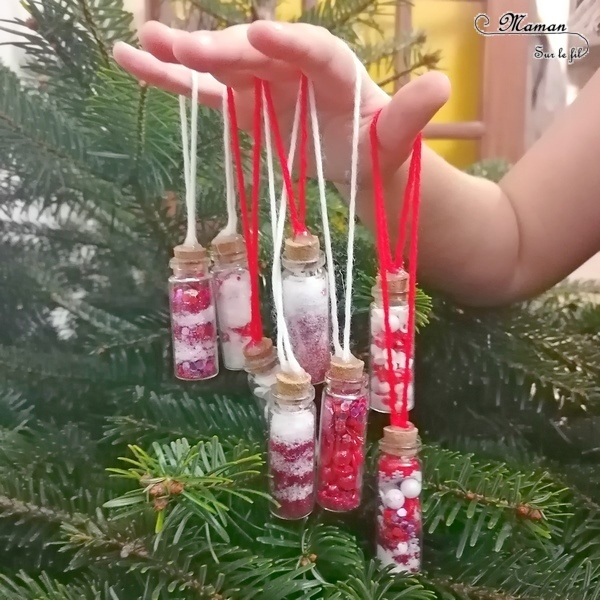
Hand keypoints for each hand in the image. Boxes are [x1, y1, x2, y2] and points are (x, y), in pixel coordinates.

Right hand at [113, 20, 449, 186]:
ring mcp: (265, 84)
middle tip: (190, 49)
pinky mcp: (244, 106)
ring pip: (221, 65)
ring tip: (144, 42)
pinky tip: (133, 60)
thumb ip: (408, 117)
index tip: (263, 38)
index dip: (289, 43)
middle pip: (257, 54)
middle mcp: (295, 67)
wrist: (360, 164)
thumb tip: (441, 87)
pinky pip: (205, 92)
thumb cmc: (379, 152)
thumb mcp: (396, 142)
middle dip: (224, 50)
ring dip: (183, 54)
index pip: (314, 50)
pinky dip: (171, 80)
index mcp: (337, 71)